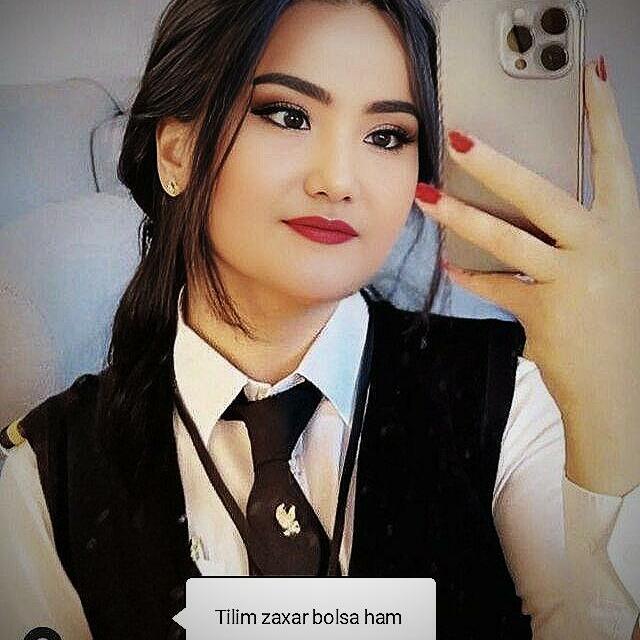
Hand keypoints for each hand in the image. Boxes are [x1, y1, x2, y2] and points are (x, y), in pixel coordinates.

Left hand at [415, 59, 639, 495]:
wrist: (621, 383)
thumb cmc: (615, 317)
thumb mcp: (608, 264)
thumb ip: (574, 237)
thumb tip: (523, 215)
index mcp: (622, 225)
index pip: (614, 159)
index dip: (602, 117)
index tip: (590, 76)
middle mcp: (601, 245)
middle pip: (539, 193)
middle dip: (493, 163)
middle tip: (456, 138)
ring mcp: (572, 278)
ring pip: (506, 237)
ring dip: (460, 217)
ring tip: (426, 197)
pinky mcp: (543, 310)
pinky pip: (496, 285)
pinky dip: (473, 276)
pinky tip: (453, 267)